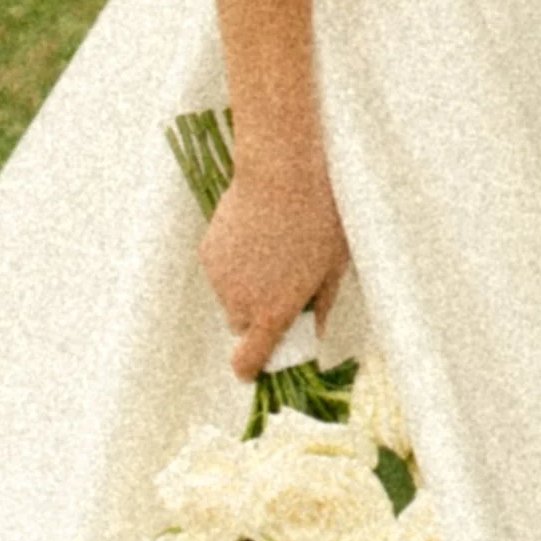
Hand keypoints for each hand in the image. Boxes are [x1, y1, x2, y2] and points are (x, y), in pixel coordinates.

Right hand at [201, 158, 350, 381]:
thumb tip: (314, 331)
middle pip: (242, 325)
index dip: (252, 368)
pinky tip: (254, 234)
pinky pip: (220, 271)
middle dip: (257, 315)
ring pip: (231, 296)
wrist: (281, 173)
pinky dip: (233, 263)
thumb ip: (321, 307)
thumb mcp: (333, 268)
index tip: (258, 366)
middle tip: (280, 286)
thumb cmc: (318, 220)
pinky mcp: (208, 252)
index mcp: (272, 313)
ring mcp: (220, 278)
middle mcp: (240, 302)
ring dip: (246, 286)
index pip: (248, 362)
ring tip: (271, 250)